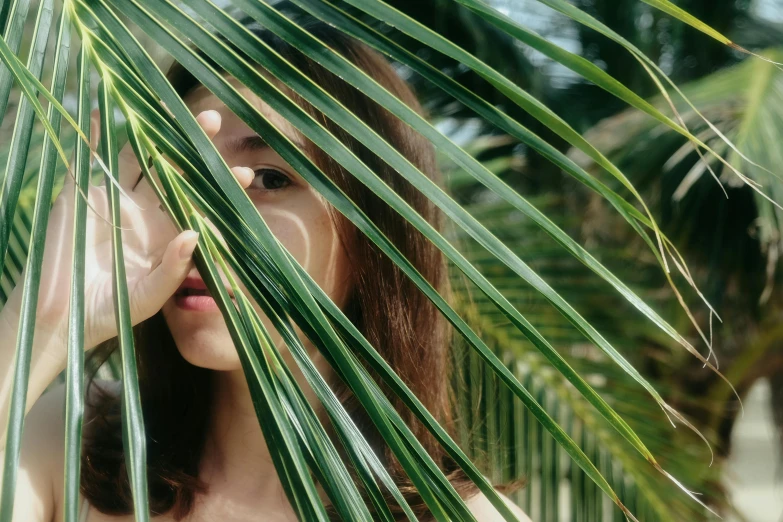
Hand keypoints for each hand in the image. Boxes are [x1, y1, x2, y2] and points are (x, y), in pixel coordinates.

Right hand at [4, 108, 251, 354]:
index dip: (220, 186)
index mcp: (167, 230)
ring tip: (174, 107)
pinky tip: (107, 114)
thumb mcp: (151, 295)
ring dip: (153, 132)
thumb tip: (195, 233)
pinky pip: (88, 160)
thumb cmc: (114, 311)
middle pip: (173, 169)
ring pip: (136, 157)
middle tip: (214, 120)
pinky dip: (96, 137)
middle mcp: (145, 210)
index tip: (244, 173)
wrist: (65, 320)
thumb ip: (174, 268)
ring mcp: (113, 199)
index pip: (198, 200)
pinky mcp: (81, 196)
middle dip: (193, 146)